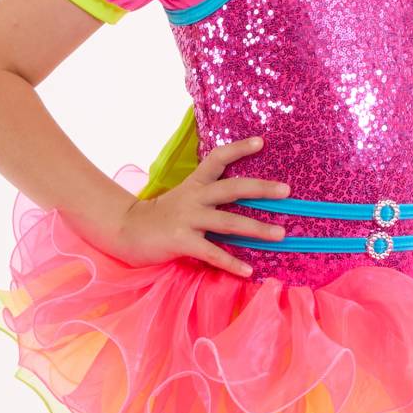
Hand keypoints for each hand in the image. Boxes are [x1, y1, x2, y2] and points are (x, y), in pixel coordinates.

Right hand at [114, 135, 289, 274]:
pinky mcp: (181, 241)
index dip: (239, 149)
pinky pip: (212, 253)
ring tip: (281, 234)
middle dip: (261, 189)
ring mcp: (187, 219)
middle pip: (232, 188)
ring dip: (258, 229)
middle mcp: (194, 197)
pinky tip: (248, 270)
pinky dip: (232, 263)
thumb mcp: (183, 198)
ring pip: (229, 221)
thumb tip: (241, 197)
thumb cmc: (160, 216)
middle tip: (286, 191)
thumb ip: (207, 197)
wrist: (125, 231)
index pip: (218, 158)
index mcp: (195, 184)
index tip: (262, 142)